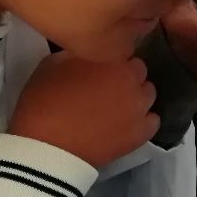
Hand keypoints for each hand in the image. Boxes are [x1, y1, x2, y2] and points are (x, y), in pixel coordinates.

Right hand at [9, 53, 159, 166]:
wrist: (46, 145)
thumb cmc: (43, 101)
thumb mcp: (52, 63)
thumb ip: (79, 54)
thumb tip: (90, 54)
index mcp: (110, 57)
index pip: (123, 50)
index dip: (111, 61)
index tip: (99, 71)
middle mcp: (130, 78)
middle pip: (139, 71)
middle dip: (126, 77)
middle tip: (106, 88)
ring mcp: (138, 106)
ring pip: (148, 94)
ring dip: (136, 97)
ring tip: (116, 108)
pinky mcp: (140, 133)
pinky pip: (153, 121)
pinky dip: (143, 121)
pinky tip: (126, 125)